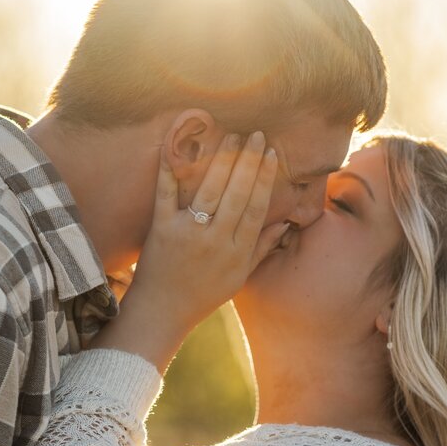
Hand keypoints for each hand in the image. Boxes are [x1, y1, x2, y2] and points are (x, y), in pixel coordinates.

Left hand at [93, 133, 285, 371]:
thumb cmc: (204, 295)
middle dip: (249, 162)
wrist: (163, 311)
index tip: (272, 154)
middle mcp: (215, 241)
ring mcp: (188, 233)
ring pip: (209, 191)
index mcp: (237, 253)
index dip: (265, 179)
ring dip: (221, 160)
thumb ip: (261, 249)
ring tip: (231, 136)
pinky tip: (178, 146)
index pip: (256, 208)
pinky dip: (171, 169)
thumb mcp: (239, 278)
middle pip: (237, 195)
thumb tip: (285, 223)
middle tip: (256, 134)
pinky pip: (166, 194)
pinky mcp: (161, 228)